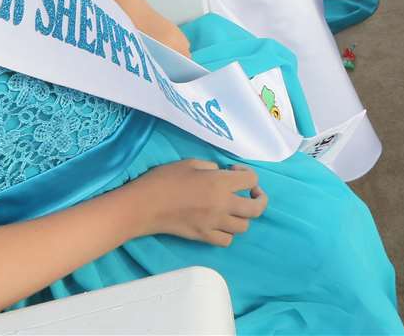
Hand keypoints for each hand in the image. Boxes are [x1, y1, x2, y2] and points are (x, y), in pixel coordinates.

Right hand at [129, 159, 266, 245]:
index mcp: (220, 183)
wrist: (144, 206)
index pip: (252, 180)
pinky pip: (227, 240)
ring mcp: (214, 224)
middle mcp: (223, 205)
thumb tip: (221, 173)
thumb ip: (211, 167)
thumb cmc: (164, 180)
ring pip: (244, 227)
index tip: (232, 171)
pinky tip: (220, 223)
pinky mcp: (203, 237)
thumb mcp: (190, 163)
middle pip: (257, 209)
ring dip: (243, 216)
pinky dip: (228, 233)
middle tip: (250, 193)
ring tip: (232, 208)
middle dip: (259, 198)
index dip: (247, 173)